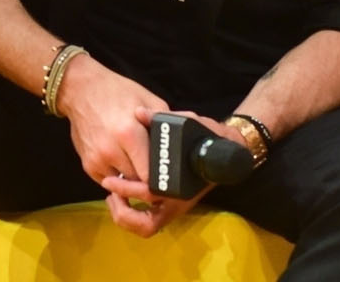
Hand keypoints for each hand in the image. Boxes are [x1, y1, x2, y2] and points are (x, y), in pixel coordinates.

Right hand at [54, 54, 168, 187]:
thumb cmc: (117, 93)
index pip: (150, 174)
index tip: (168, 175)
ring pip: (124, 184)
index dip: (162, 177)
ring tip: (137, 157)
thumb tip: (180, 144)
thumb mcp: (150, 100)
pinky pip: (110, 181)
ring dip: (133, 176)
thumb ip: (166, 124)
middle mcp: (110, 151)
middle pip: (138, 181)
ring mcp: (96, 160)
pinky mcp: (87, 166)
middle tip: (156, 166)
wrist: (82, 91)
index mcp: (129, 134)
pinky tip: (122, 157)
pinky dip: (119, 174)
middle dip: (149, 176)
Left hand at [99, 108, 244, 237]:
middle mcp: (180, 201)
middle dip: (123, 209)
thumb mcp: (188, 122)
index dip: (129, 190)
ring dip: (126, 218)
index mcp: (184, 184)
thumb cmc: (207, 136)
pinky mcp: (172, 210)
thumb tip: (139, 112)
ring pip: (147, 228)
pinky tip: (122, 199)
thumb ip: (162, 118)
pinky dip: (132, 218)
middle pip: (147, 221)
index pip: (152, 194)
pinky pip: (149, 224)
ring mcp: (177, 208)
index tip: (112, 181)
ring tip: (113, 198)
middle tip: (109, 189)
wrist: (229, 152)